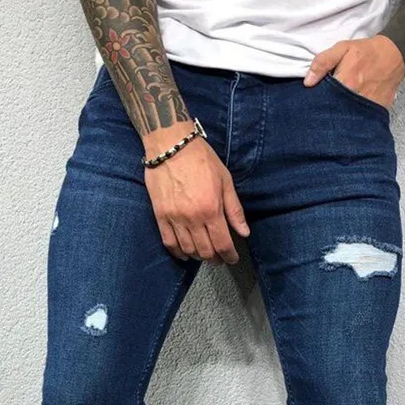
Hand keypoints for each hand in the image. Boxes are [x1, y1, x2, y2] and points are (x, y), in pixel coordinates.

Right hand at [143, 122, 249, 264]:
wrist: (170, 145)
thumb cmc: (201, 159)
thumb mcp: (225, 181)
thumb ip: (234, 210)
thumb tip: (244, 233)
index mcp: (211, 209)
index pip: (222, 244)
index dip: (229, 256)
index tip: (232, 259)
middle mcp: (193, 218)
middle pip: (205, 251)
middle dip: (215, 259)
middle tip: (220, 258)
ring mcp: (175, 219)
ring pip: (188, 250)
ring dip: (198, 257)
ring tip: (204, 255)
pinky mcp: (160, 216)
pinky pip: (169, 243)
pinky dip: (178, 253)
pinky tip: (185, 254)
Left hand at [303, 35, 404, 109]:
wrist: (395, 54)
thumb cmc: (366, 51)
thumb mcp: (342, 48)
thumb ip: (323, 62)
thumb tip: (308, 82)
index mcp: (346, 82)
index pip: (324, 100)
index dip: (318, 101)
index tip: (315, 101)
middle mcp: (356, 98)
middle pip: (335, 112)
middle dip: (329, 111)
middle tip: (326, 108)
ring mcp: (368, 107)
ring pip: (348, 119)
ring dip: (342, 117)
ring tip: (338, 112)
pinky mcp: (377, 111)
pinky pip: (363, 120)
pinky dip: (356, 119)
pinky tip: (352, 115)